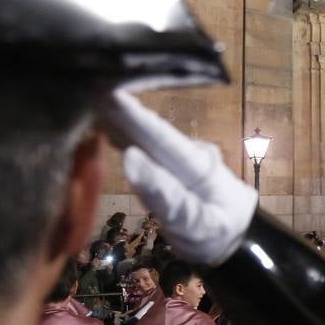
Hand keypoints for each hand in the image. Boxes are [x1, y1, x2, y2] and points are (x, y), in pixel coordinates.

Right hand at [99, 90, 257, 265]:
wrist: (237, 239)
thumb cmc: (218, 235)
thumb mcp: (197, 225)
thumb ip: (167, 196)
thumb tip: (131, 159)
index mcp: (197, 165)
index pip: (160, 136)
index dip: (133, 115)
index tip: (107, 92)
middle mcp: (189, 153)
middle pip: (150, 130)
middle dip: (120, 109)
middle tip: (87, 85)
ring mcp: (180, 157)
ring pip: (145, 135)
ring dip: (119, 117)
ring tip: (89, 98)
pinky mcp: (171, 165)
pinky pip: (144, 145)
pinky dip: (124, 134)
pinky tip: (105, 123)